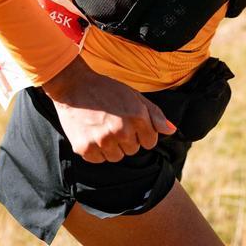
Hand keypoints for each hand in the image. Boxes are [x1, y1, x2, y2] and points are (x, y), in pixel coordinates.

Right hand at [41, 56, 176, 162]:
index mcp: (136, 116)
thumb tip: (171, 131)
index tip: (130, 123)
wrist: (74, 86)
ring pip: (116, 157)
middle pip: (133, 150)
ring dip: (112, 147)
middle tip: (113, 122)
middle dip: (127, 139)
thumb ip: (155, 114)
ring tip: (102, 127)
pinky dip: (96, 150)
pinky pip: (99, 159)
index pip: (150, 142)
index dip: (142, 133)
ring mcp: (102, 141)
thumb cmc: (107, 89)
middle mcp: (121, 130)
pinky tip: (92, 133)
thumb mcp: (134, 96)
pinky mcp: (85, 148)